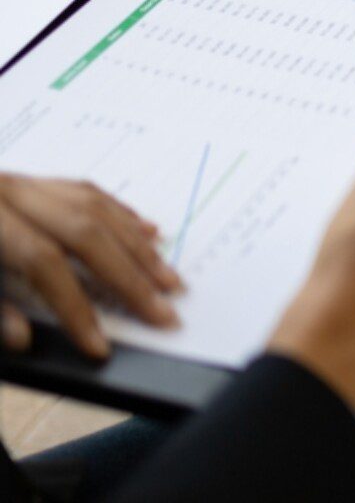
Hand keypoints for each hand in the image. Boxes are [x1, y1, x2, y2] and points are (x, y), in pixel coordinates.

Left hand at [0, 175, 181, 358]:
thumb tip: (23, 337)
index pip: (43, 263)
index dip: (75, 308)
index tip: (101, 346)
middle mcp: (6, 191)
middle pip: (84, 231)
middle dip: (129, 276)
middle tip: (164, 310)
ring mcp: (19, 180)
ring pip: (93, 207)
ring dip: (136, 246)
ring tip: (166, 278)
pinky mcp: (26, 179)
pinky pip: (85, 190)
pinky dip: (121, 213)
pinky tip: (146, 233)